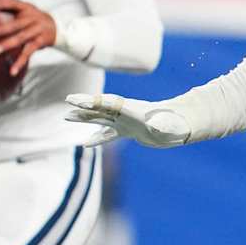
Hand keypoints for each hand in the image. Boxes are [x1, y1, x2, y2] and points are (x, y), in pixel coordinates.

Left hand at [0, 0, 56, 77]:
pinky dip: (20, 62)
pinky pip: (29, 52)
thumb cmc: (32, 17)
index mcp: (26, 7)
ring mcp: (37, 30)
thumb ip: (6, 2)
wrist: (57, 27)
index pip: (13, 3)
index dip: (1, 3)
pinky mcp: (41, 42)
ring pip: (21, 38)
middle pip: (16, 24)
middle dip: (1, 30)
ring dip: (8, 45)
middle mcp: (32, 18)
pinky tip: (12, 71)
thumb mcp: (23, 7)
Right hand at [64, 93, 190, 146]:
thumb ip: (160, 126)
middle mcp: (125, 113)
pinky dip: (97, 139)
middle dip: (84, 104)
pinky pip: (108, 135)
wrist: (179, 126)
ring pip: (100, 118)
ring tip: (66, 116)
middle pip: (100, 107)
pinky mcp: (128, 131)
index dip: (93, 102)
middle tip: (68, 100)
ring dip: (84, 117)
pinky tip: (85, 144)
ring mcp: (125, 122)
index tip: (78, 100)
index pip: (108, 104)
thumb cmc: (173, 124)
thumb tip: (157, 128)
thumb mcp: (166, 126)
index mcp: (131, 109)